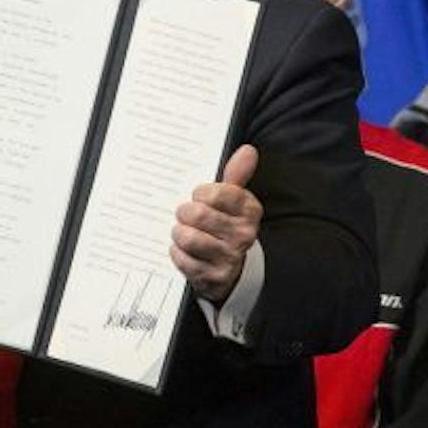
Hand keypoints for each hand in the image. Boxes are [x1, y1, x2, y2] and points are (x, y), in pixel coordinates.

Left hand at [173, 145, 262, 304]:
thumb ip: (236, 175)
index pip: (216, 193)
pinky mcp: (213, 277)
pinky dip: (178, 253)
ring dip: (179, 233)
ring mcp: (229, 258)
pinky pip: (183, 260)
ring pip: (188, 237)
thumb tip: (247, 150)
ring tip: (183, 232)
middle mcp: (243, 234)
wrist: (235, 269)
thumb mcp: (234, 200)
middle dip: (185, 213)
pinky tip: (184, 250)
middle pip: (198, 214)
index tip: (200, 197)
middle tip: (186, 215)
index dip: (200, 194)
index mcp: (249, 210)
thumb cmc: (226, 226)